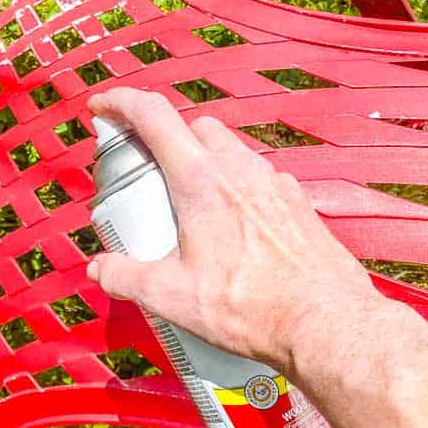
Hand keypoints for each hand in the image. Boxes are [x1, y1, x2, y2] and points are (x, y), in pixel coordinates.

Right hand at [85, 87, 387, 383]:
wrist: (326, 324)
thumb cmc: (252, 308)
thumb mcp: (172, 298)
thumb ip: (126, 278)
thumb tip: (100, 270)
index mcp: (201, 181)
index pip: (153, 116)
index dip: (120, 103)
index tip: (102, 107)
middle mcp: (240, 170)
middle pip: (194, 126)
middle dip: (164, 136)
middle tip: (148, 173)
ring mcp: (274, 183)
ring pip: (230, 149)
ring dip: (203, 162)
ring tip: (190, 207)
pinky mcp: (298, 203)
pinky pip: (259, 178)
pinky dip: (237, 187)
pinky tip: (234, 227)